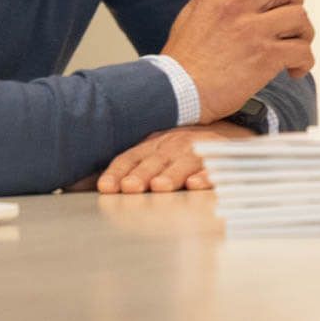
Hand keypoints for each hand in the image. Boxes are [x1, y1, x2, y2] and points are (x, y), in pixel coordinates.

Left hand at [96, 122, 253, 193]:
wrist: (227, 133)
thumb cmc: (184, 151)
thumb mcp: (156, 154)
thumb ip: (131, 168)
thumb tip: (92, 186)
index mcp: (153, 145)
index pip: (130, 158)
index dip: (117, 172)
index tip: (105, 187)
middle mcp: (173, 146)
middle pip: (154, 161)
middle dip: (141, 174)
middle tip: (130, 187)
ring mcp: (198, 151)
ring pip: (182, 163)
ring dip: (170, 175)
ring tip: (160, 186)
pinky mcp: (223, 158)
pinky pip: (215, 167)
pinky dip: (205, 176)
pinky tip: (196, 183)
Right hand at [162, 0, 313, 121]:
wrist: (179, 91)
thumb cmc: (184, 59)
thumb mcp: (194, 12)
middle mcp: (236, 5)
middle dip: (293, 1)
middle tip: (286, 18)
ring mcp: (252, 30)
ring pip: (300, 17)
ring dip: (302, 33)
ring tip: (292, 45)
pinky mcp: (266, 57)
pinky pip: (302, 51)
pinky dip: (303, 62)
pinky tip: (292, 69)